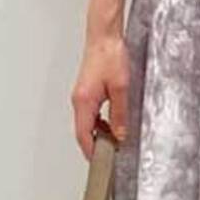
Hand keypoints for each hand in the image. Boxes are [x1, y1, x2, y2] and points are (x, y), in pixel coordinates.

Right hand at [71, 33, 129, 160]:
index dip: (92, 152)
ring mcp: (81, 96)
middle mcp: (79, 100)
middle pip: (83, 131)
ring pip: (87, 123)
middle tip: (112, 152)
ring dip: (99, 133)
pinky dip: (99, 123)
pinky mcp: (86, 91)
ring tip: (116, 139)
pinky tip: (113, 122)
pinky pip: (89, 114)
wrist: (104, 36)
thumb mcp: (121, 88)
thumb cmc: (110, 55)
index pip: (84, 136)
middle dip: (96, 145)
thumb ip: (120, 114)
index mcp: (84, 102)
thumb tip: (120, 134)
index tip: (102, 162)